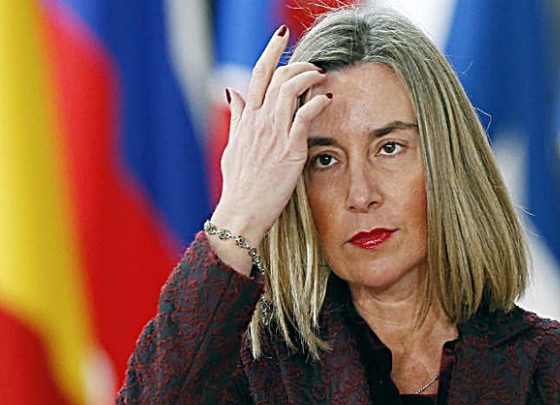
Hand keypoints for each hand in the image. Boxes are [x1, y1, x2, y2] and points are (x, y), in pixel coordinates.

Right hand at [211, 25, 331, 249]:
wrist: (241, 213)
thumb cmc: (239, 185)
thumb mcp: (232, 146)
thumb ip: (237, 118)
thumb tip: (233, 93)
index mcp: (247, 119)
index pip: (258, 74)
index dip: (270, 51)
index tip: (282, 36)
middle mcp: (259, 121)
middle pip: (277, 76)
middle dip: (298, 61)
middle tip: (313, 62)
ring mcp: (274, 134)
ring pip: (290, 89)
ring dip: (309, 76)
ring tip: (322, 76)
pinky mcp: (290, 150)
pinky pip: (305, 117)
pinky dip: (317, 102)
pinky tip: (327, 99)